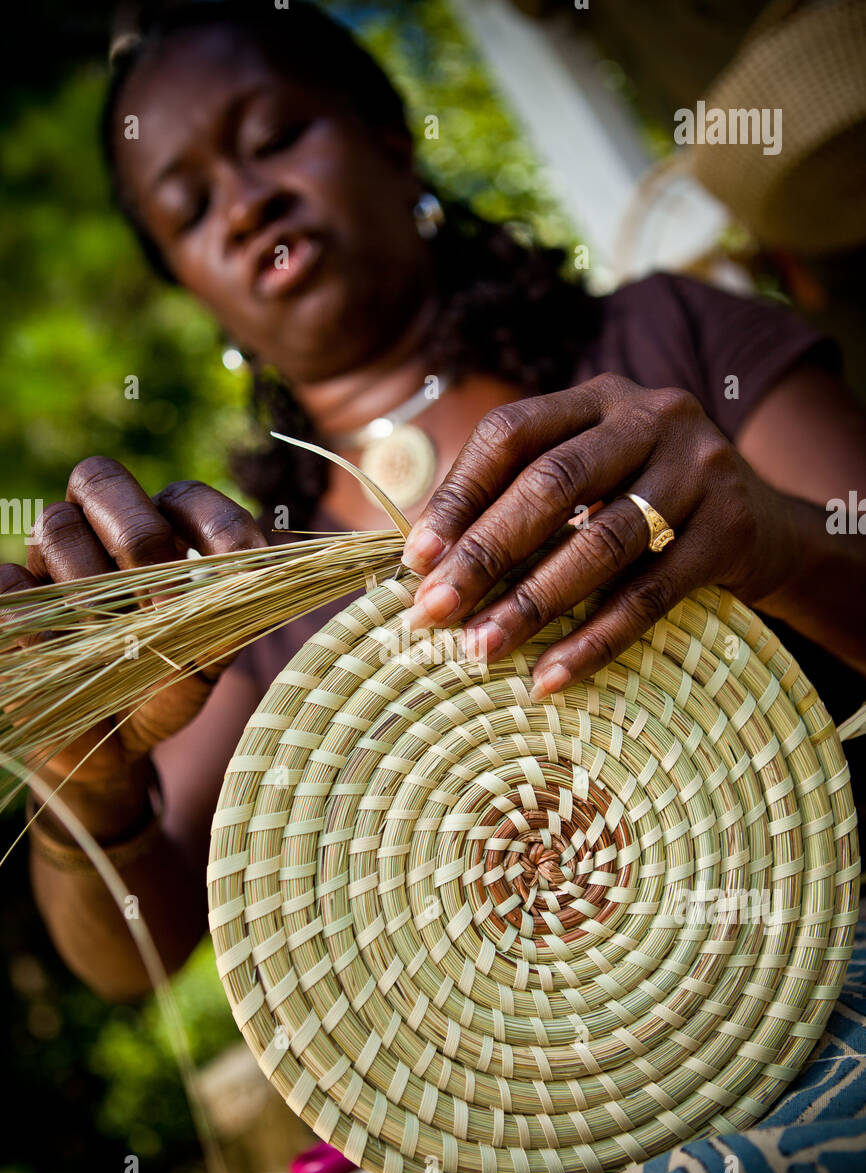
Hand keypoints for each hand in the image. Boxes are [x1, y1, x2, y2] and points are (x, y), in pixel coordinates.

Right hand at [0, 456, 266, 790]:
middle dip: (137, 534)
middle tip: (159, 600)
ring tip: (113, 642)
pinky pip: (9, 583)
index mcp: (157, 535)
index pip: (182, 494)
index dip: (210, 518)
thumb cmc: (166, 690)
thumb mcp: (210, 660)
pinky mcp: (9, 604)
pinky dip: (38, 617)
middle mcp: (98, 534)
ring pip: (55, 526)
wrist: (113, 750)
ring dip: (90, 584)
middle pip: (101, 479)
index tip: (238, 562)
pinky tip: (63, 652)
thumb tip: (264, 575)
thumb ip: (233, 616)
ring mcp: (47, 564)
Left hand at [401, 374, 796, 697]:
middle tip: (433, 612)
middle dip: (485, 554)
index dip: (458, 496)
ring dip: (533, 604)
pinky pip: (651, 594)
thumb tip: (423, 563)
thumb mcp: (594, 478)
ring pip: (602, 542)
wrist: (769, 529)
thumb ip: (524, 498)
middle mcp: (652, 417)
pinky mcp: (731, 528)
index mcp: (600, 397)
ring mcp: (699, 468)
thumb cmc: (648, 507)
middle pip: (552, 483)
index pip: (512, 433)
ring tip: (481, 651)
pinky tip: (549, 677)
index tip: (416, 560)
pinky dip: (594, 640)